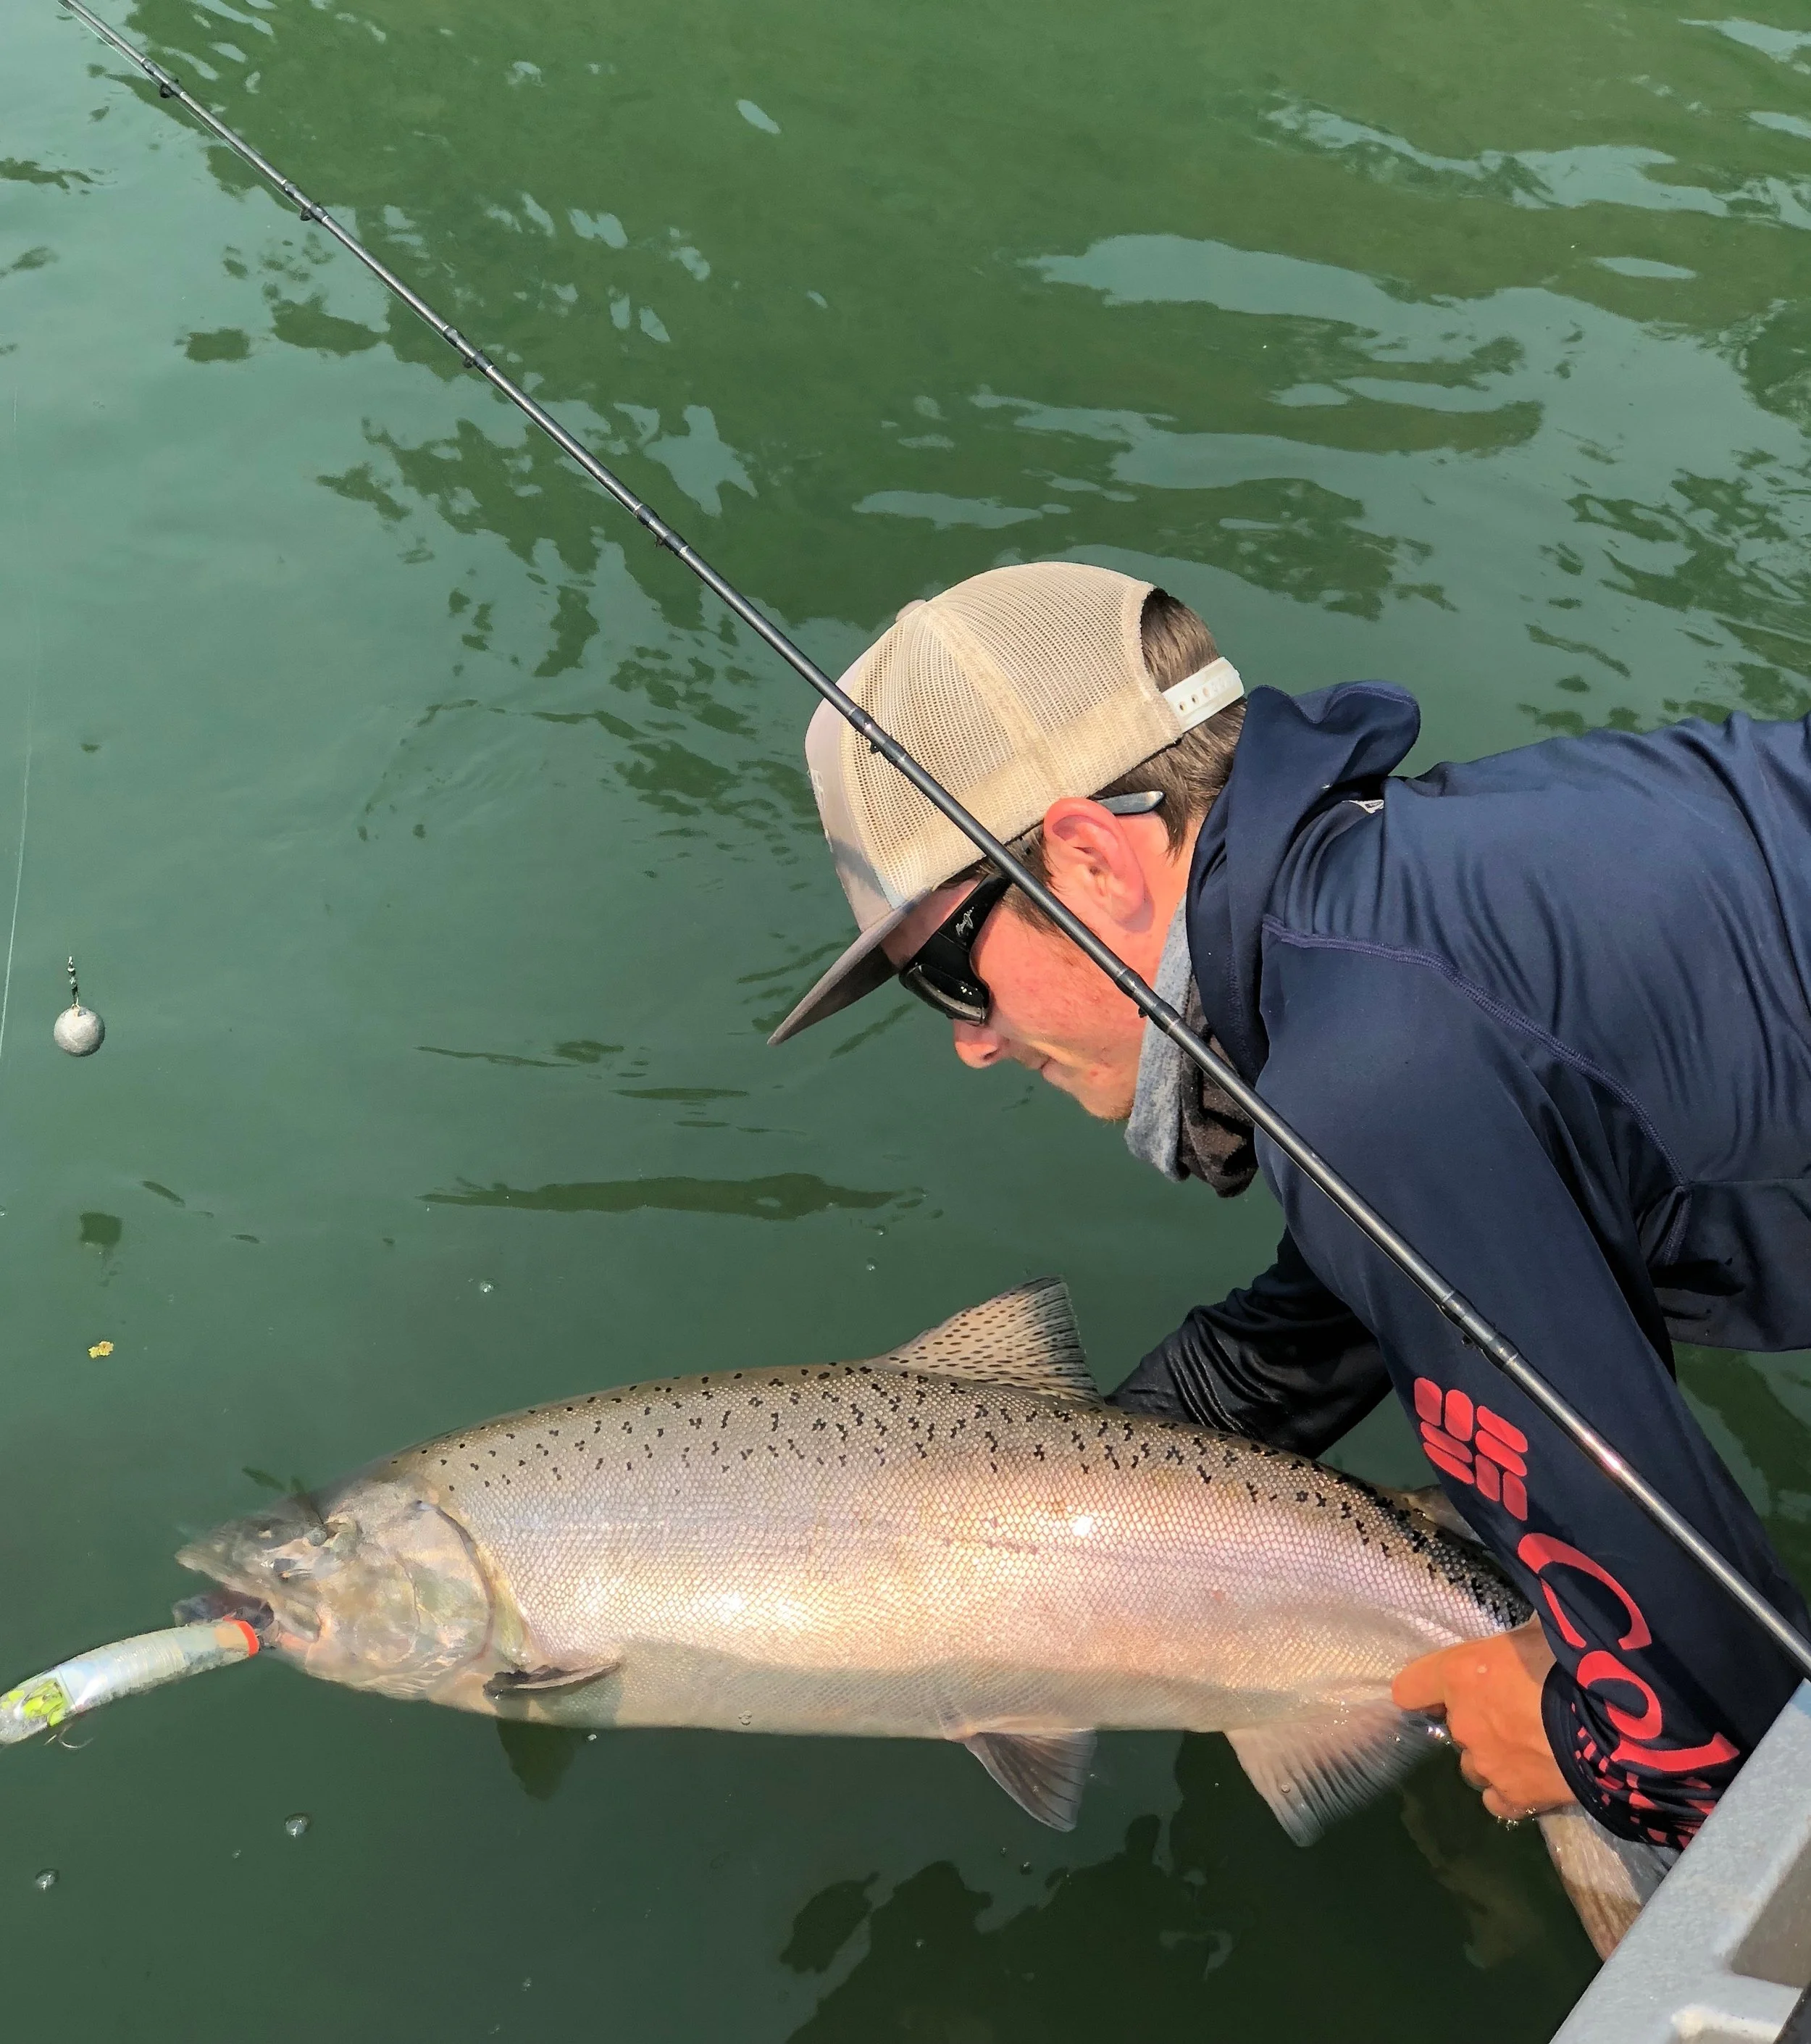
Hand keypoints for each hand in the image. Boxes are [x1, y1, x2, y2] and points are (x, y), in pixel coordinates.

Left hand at [1392, 1620, 1575, 1819]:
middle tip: (1516, 1711)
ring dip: (1492, 1756)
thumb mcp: (1540, 1630)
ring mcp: (1487, 1765)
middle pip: (1455, 1726)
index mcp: (1459, 1675)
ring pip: (1474, 1765)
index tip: (1441, 1689)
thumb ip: (1520, 1639)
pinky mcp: (1516, 1797)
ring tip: (1528, 1748)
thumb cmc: (1571, 1662)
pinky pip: (1498, 1800)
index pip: (1411, 1688)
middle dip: (1478, 1721)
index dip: (1423, 1689)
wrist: (1614, 1723)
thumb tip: (1527, 1632)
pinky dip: (1510, 1792)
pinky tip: (1533, 1780)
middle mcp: (1463, 1723)